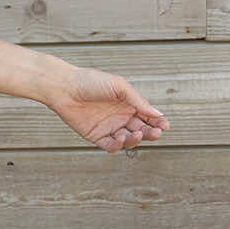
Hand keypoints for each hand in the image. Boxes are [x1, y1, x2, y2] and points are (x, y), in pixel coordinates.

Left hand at [40, 64, 169, 151]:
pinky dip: (117, 145)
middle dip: (150, 133)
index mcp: (128, 104)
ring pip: (128, 140)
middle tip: (155, 132)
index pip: (148, 116)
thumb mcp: (119, 86)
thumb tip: (158, 114)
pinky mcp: (96, 136)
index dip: (157, 122)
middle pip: (141, 130)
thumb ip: (138, 101)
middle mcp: (120, 117)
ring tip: (136, 134)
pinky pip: (110, 146)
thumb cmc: (91, 81)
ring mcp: (109, 127)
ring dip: (135, 140)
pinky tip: (119, 138)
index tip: (164, 125)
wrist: (65, 87)